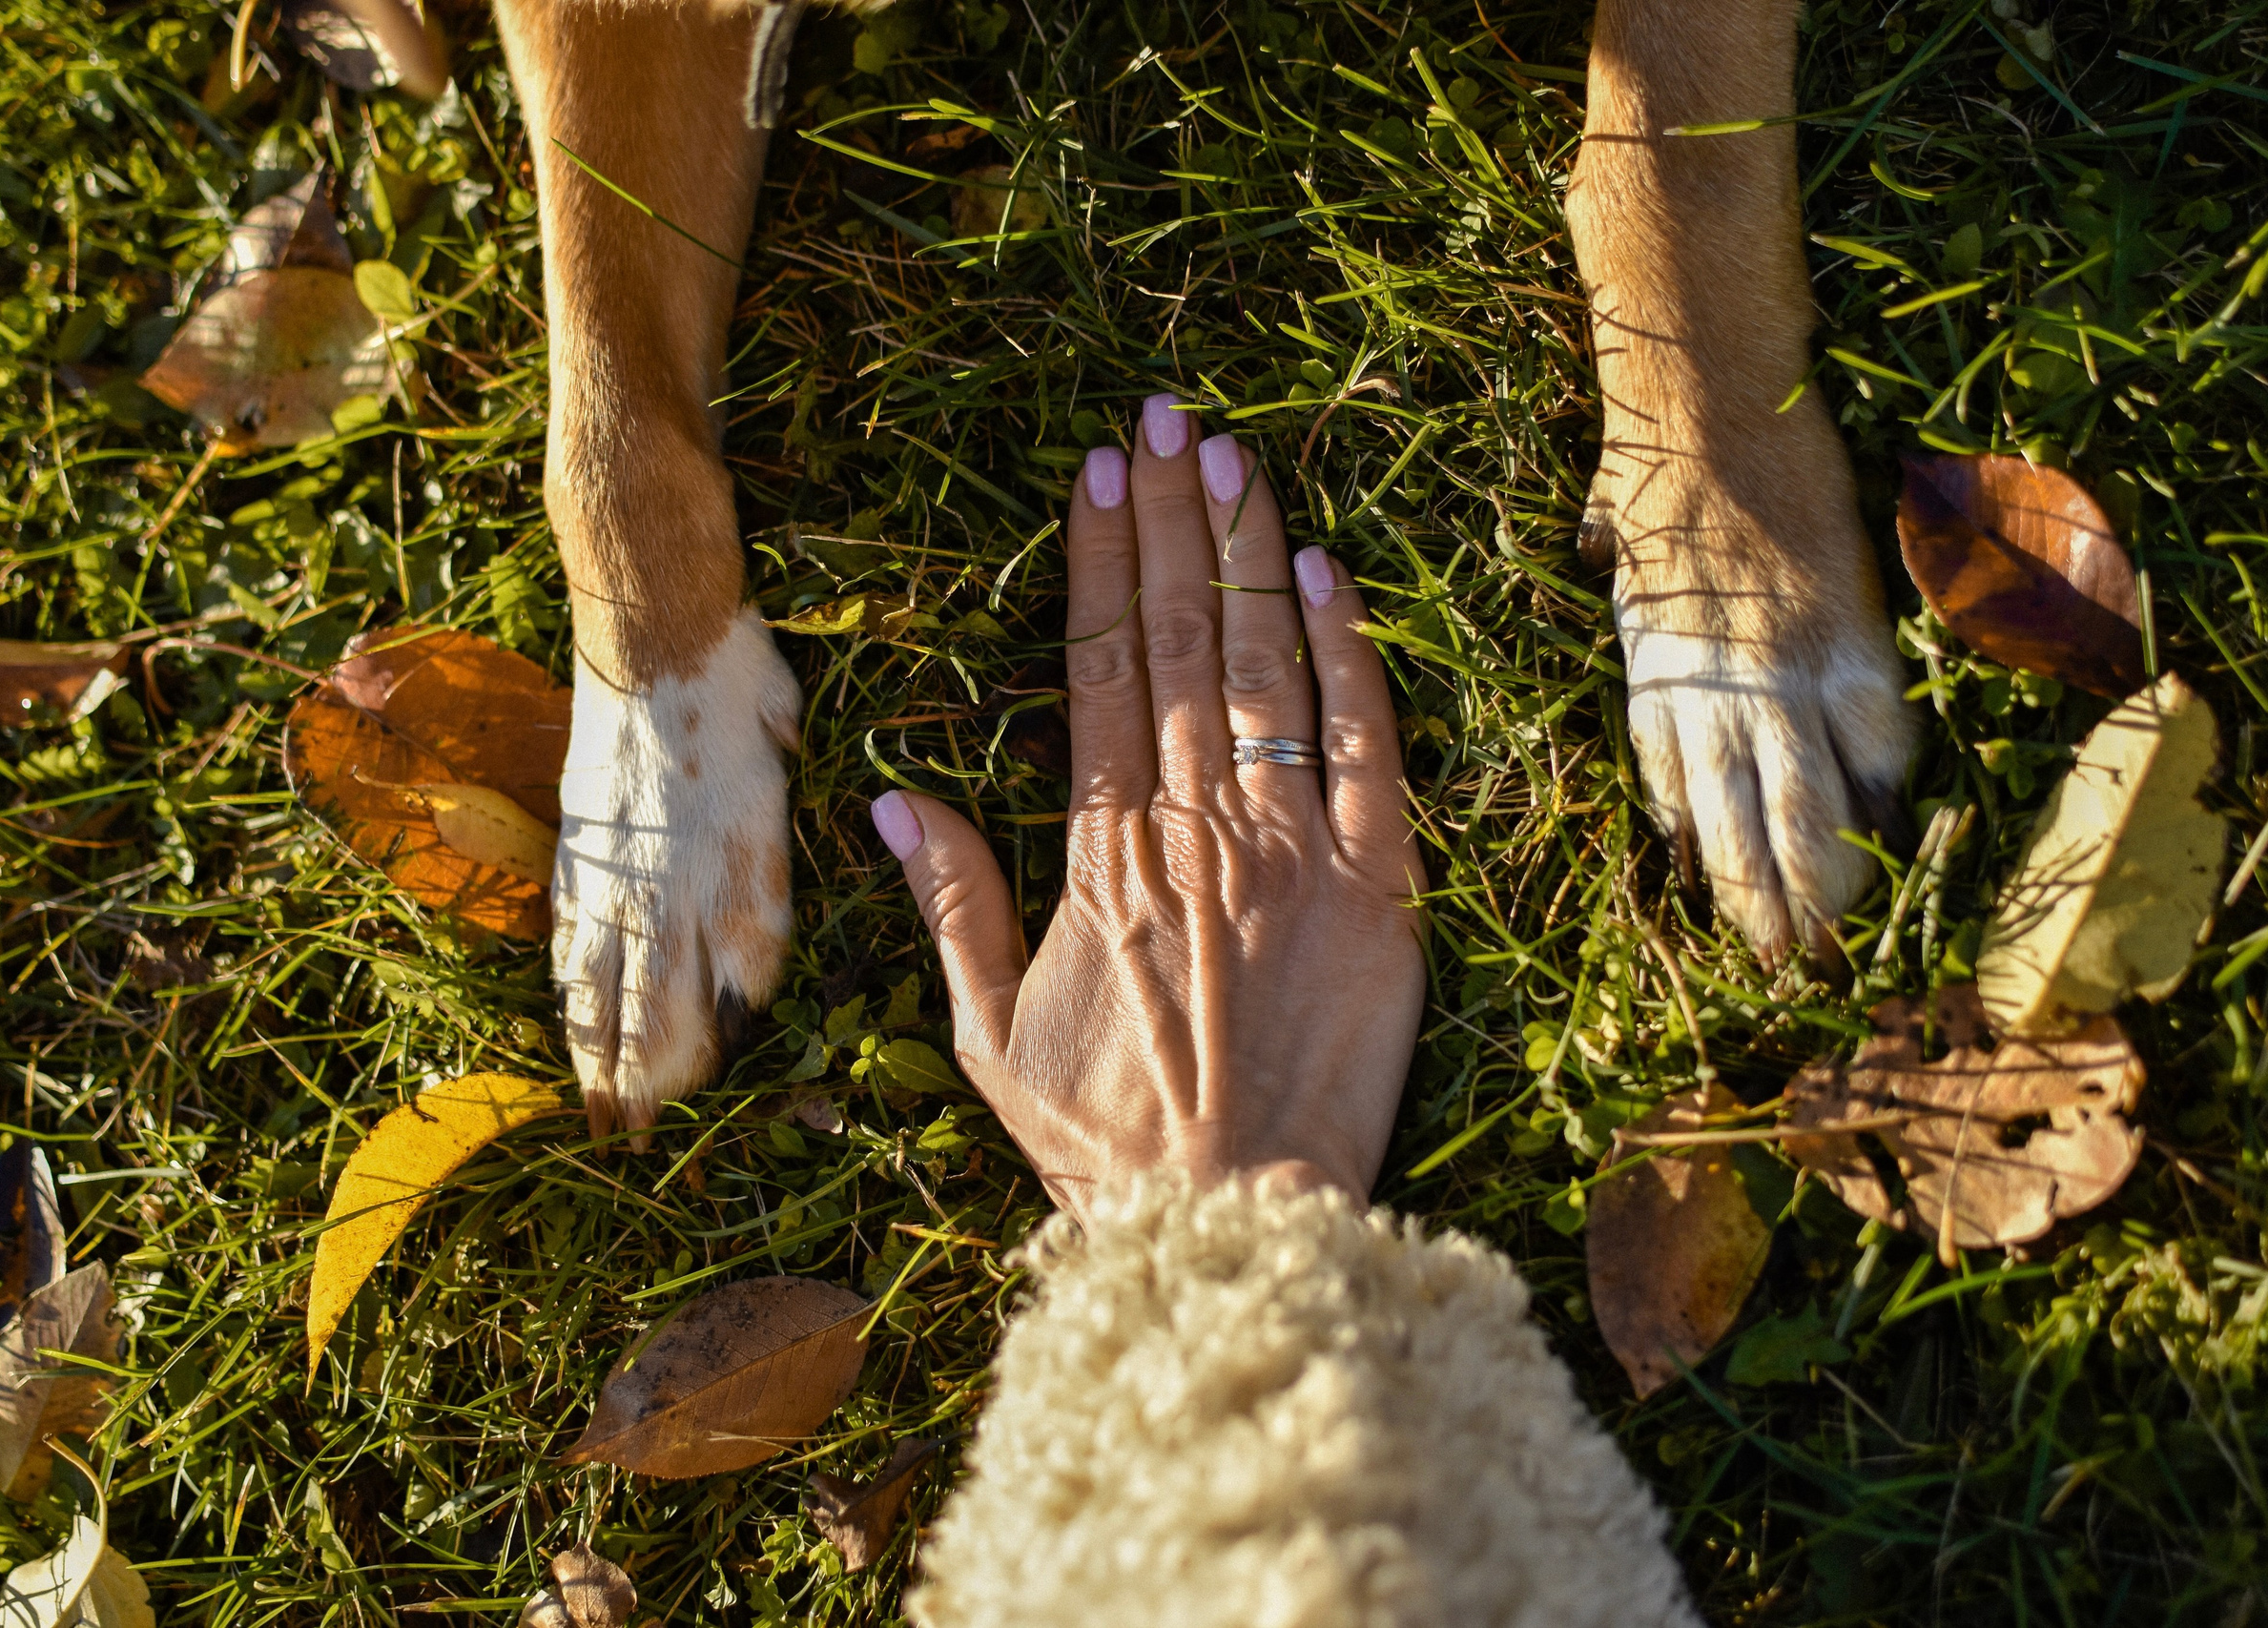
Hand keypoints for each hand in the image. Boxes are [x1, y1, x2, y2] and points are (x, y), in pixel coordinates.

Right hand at [870, 395, 1426, 1214]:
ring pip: (1265, 669)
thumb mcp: (987, 1031)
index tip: (1098, 479)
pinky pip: (1366, 747)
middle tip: (1166, 423)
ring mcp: (1291, 850)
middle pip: (1178, 642)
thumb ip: (948, 902)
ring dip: (1249, 556)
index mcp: (1099, 855)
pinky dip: (1350, 658)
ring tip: (1234, 462)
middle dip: (1170, 522)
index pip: (1096, 670)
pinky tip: (1331, 578)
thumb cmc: (1106, 1140)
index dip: (1099, 564)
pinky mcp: (1380, 887)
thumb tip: (887, 793)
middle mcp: (1193, 828)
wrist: (1234, 1220)